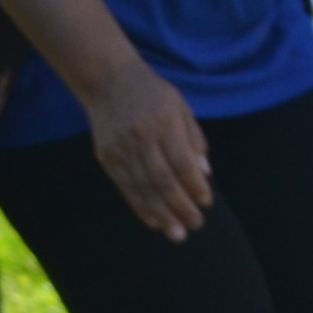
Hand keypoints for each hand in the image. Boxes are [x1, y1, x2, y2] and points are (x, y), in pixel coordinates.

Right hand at [83, 65, 214, 240]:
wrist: (107, 80)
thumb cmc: (151, 93)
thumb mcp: (180, 106)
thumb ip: (194, 139)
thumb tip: (205, 174)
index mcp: (163, 122)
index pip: (181, 162)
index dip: (194, 185)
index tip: (206, 202)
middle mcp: (141, 137)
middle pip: (162, 180)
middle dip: (180, 206)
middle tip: (195, 225)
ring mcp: (120, 148)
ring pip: (143, 188)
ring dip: (162, 214)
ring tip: (176, 233)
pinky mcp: (106, 156)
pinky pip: (124, 187)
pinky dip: (139, 206)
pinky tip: (153, 221)